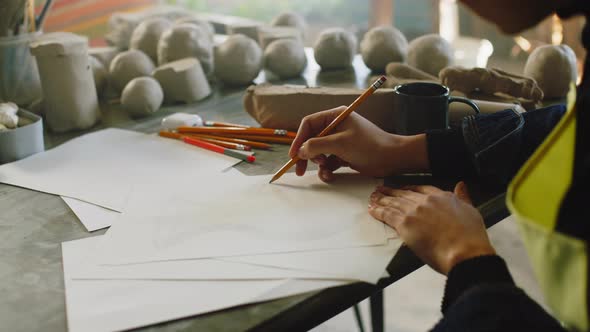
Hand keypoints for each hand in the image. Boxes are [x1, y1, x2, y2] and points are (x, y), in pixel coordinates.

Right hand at [289, 106, 428, 181]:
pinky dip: (326, 170)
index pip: (309, 124)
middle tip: (299, 169)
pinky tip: (330, 176)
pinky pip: (328, 162)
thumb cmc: (369, 146)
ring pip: (318, 153)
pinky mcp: (344, 154)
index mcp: (335, 116)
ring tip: (325, 170)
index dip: (298, 139)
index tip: (293, 155)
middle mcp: (336, 127)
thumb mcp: (340, 144)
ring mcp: (340, 141)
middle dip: (306, 154)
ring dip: (318, 164)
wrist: (393, 158)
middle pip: (311, 140)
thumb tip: (300, 151)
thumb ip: (317, 145)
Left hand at [368, 182, 495, 274]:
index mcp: (442, 197)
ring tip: (373, 197)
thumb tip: (461, 185)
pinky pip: (387, 215)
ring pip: (394, 202)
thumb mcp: (471, 211)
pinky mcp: (405, 224)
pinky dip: (378, 211)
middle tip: (381, 190)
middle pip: (404, 194)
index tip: (402, 189)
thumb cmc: (471, 237)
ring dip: (381, 199)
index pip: (422, 188)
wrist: (464, 252)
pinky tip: (372, 209)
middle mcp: (426, 201)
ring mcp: (414, 211)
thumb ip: (463, 197)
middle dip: (392, 192)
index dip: (410, 188)